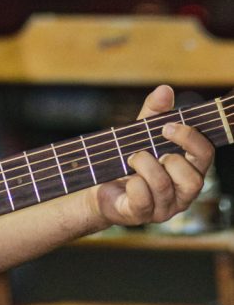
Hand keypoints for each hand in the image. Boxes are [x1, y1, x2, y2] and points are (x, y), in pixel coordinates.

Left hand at [93, 84, 214, 227]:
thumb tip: (165, 89)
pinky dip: (133, 183)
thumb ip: (154, 112)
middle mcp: (181, 194)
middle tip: (148, 148)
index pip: (206, 155)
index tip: (167, 126)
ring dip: (144, 165)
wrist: (98, 184)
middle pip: (194, 180)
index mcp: (188, 170)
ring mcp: (162, 208)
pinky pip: (142, 200)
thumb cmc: (128, 159)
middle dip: (170, 158)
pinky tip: (126, 179)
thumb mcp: (140, 132)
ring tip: (130, 158)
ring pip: (164, 186)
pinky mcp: (139, 215)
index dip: (191, 139)